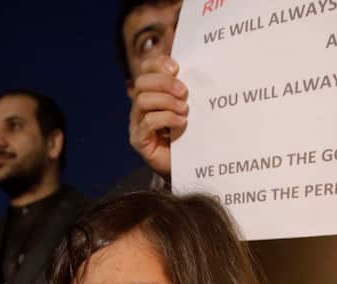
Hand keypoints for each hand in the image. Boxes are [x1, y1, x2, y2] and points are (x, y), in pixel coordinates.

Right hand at [129, 55, 188, 180]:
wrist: (191, 166)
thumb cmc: (192, 135)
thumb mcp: (192, 106)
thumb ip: (188, 89)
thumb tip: (199, 67)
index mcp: (152, 93)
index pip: (146, 69)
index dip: (158, 64)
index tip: (177, 68)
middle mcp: (141, 107)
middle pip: (142, 82)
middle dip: (164, 83)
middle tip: (184, 92)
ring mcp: (137, 124)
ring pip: (143, 100)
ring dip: (166, 102)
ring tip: (184, 110)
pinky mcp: (139, 140)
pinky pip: (148, 122)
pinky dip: (167, 118)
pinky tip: (181, 123)